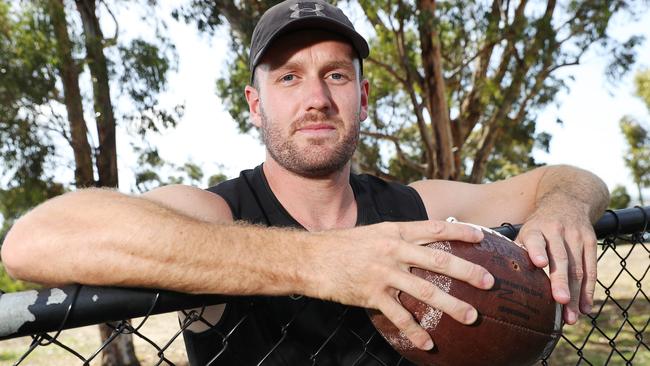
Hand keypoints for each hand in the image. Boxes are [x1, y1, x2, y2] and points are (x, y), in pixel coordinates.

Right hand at [306, 220, 494, 350]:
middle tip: (489, 282)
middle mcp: (393, 250)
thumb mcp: (373, 232)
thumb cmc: (343, 245)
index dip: (461, 232)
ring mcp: (384, 273)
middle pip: (439, 260)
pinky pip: (400, 316)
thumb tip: (421, 243)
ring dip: (452, 305)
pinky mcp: (372, 294)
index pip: (435, 228)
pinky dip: (416, 332)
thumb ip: (398, 237)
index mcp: (395, 231)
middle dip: (468, 271)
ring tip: (471, 316)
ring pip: (425, 290)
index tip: (482, 237)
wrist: (312, 258)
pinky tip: (428, 344)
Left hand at [516, 206, 596, 324]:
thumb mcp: (525, 232)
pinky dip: (588, 290)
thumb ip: (515, 252)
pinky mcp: (591, 242)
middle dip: (561, 281)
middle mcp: (557, 231)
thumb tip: (496, 277)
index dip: (537, 251)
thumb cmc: (538, 226)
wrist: (566, 201)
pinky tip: (584, 308)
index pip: (536, 240)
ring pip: (578, 267)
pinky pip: (591, 269)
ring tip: (571, 317)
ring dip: (576, 294)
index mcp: (536, 229)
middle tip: (560, 301)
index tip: (539, 264)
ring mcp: (576, 236)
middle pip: (560, 258)